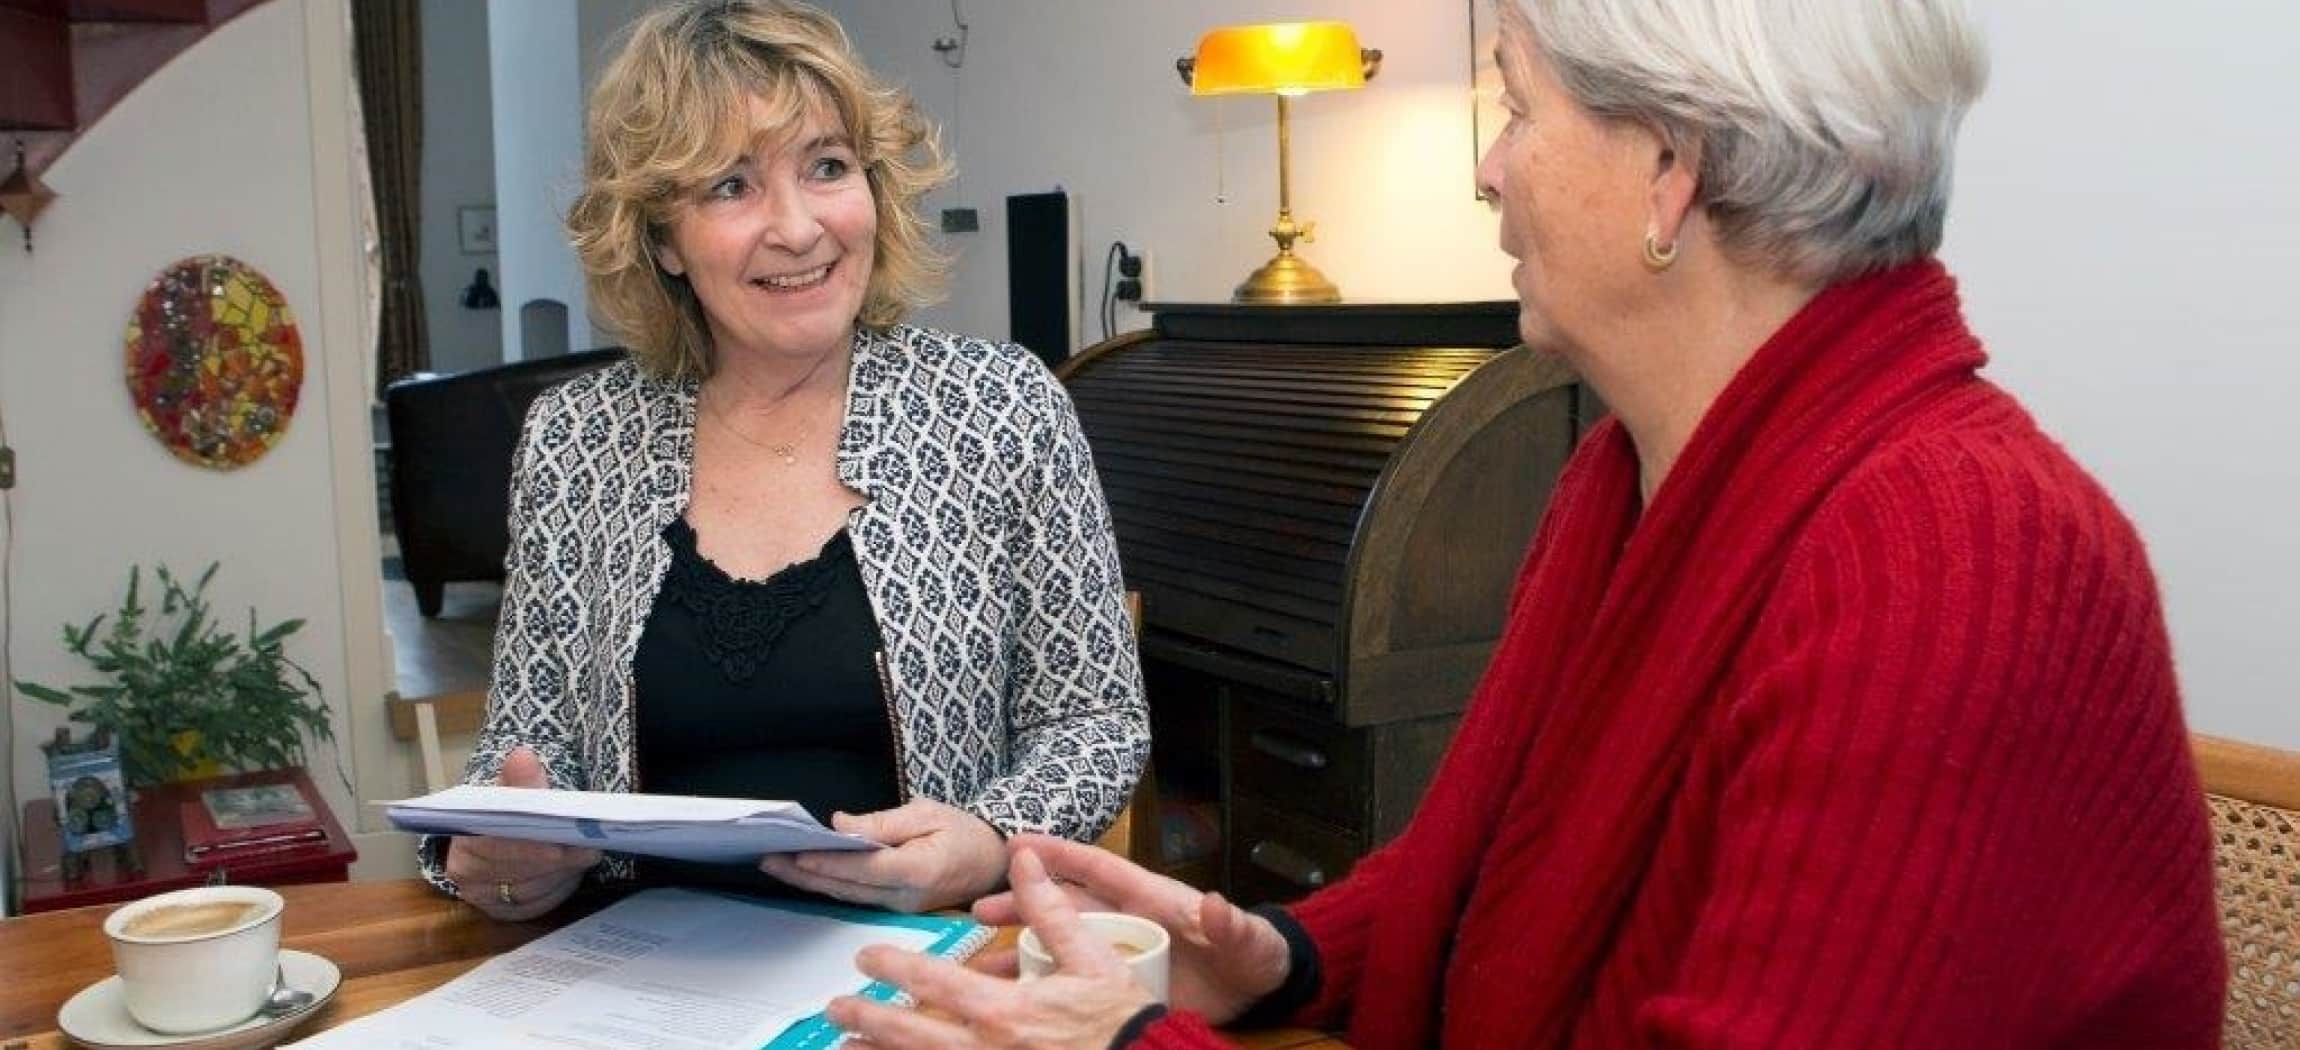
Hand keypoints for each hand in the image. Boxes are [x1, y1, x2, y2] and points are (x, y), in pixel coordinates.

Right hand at [442, 746, 600, 920]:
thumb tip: (522, 757)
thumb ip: (519, 780)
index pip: (493, 849)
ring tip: (587, 855)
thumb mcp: (511, 792)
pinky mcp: (509, 912)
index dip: (527, 847)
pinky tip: (575, 872)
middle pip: (515, 873)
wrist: (500, 835)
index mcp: (462, 844)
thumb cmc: (506, 811)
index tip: (558, 844)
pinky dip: (559, 888)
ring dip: (561, 874)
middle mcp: (468, 876)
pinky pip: (538, 904)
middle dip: (554, 862)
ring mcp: (487, 898)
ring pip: (531, 891)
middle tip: (587, 849)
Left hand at [759, 798, 1006, 911]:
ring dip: (809, 881)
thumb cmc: (964, 833)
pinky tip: (805, 874)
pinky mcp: (896, 910)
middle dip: (804, 872)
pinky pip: (855, 898)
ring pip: (845, 896)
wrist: (992, 862)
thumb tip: (840, 824)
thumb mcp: (928, 813)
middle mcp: (907, 898)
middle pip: (846, 887)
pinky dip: (827, 885)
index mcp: (919, 870)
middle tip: (768, 858)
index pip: (863, 868)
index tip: (795, 852)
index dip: (827, 861)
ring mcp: (900, 909)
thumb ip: (883, 822)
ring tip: (776, 864)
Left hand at [826, 848, 1152, 1048]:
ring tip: (845, 1048)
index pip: (936, 983)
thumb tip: (1024, 857)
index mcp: (1008, 1011)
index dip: (896, 967)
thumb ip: (1050, 909)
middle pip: (911, 1036)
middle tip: (836, 1007)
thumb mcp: (1092, 958)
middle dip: (868, 1020)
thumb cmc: (1121, 1020)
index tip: (867, 956)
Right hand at [972, 835, 1289, 1024]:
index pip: (1099, 869)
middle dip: (1024, 902)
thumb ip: (1228, 922)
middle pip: (1067, 906)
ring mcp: (1121, 955)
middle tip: (980, 906)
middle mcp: (1127, 922)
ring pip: (1062, 945)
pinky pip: (1073, 983)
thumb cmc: (1250, 953)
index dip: (1061, 854)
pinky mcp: (1120, 987)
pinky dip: (1043, 987)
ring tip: (981, 953)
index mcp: (1152, 899)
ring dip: (1023, 947)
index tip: (1019, 843)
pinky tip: (1014, 996)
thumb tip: (1214, 901)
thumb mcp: (1243, 938)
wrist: (1258, 989)